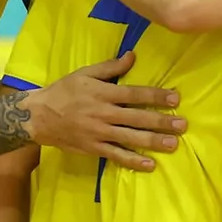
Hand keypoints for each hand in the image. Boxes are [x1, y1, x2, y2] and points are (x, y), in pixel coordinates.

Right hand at [22, 53, 185, 170]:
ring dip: (154, 141)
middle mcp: (104, 113)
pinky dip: (133, 161)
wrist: (38, 116)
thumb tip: (133, 56)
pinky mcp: (94, 148)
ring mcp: (100, 133)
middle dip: (162, 121)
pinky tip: (150, 165)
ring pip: (131, 138)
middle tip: (183, 125)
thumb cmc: (64, 91)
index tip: (175, 99)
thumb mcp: (85, 73)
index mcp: (104, 93)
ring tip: (173, 144)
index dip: (156, 96)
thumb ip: (110, 67)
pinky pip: (117, 155)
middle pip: (138, 117)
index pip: (135, 94)